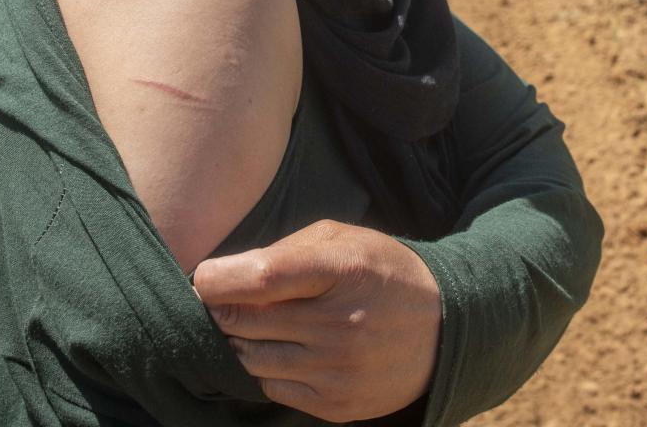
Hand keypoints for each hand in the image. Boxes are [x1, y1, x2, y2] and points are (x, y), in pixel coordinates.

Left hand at [191, 219, 441, 421]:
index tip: (204, 278)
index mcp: (343, 270)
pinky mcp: (337, 405)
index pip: (259, 278)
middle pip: (244, 322)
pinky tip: (283, 351)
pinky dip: (266, 369)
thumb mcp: (342, 240)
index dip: (216, 279)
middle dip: (221, 310)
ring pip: (250, 359)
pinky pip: (272, 388)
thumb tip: (219, 276)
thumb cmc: (379, 273)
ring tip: (252, 326)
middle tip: (222, 301)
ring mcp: (339, 370)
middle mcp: (341, 324)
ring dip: (240, 342)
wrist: (443, 328)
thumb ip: (283, 252)